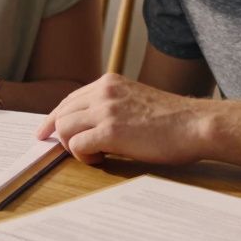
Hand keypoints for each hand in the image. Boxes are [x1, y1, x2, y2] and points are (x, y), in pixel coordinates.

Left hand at [36, 73, 204, 165]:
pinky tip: (101, 158)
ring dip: (74, 147)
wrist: (196, 125)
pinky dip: (83, 157)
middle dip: (59, 135)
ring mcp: (106, 110)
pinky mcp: (111, 131)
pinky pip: (77, 145)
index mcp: (108, 82)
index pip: (69, 100)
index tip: (44, 132)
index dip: (54, 118)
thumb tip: (90, 127)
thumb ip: (112, 106)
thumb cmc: (173, 120)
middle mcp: (103, 91)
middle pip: (61, 114)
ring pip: (64, 129)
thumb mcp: (136, 101)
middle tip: (67, 151)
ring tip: (96, 154)